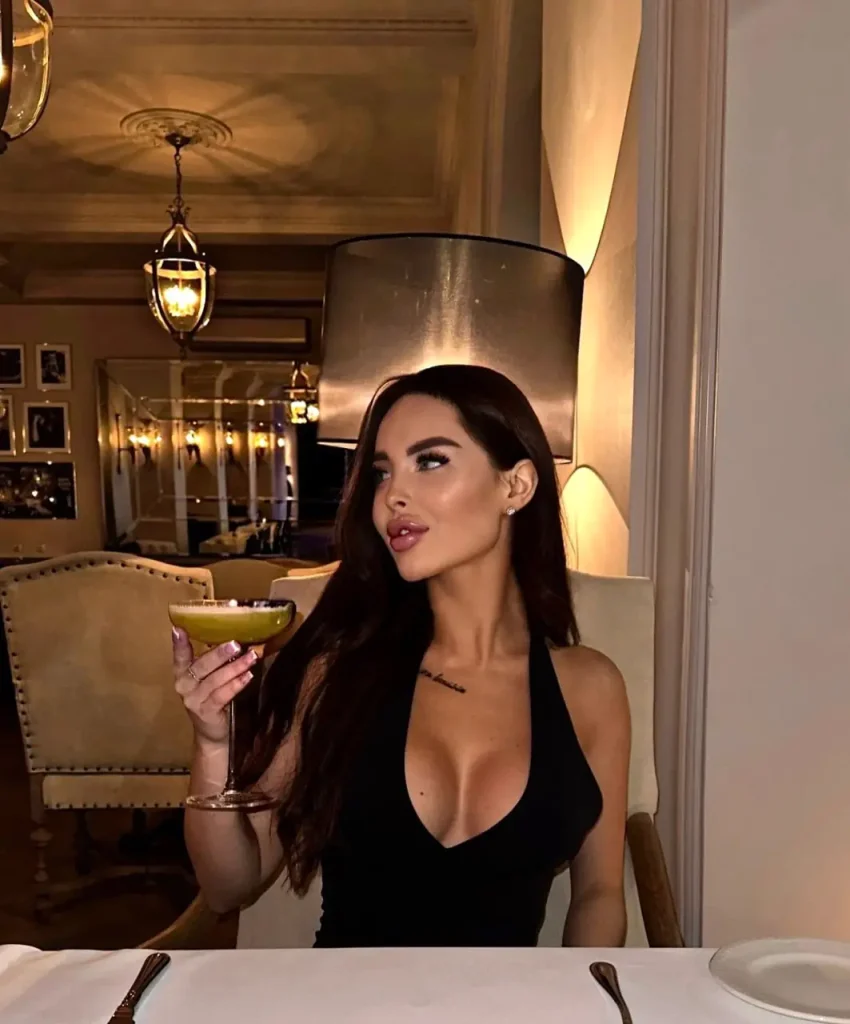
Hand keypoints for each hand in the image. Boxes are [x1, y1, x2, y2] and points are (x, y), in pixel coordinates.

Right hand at [172, 628, 258, 747]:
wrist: (212, 732)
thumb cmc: (212, 697)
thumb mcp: (209, 677)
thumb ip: (216, 661)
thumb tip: (239, 640)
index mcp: (183, 673)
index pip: (180, 657)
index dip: (178, 644)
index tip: (178, 629)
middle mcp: (184, 686)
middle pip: (201, 666)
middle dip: (220, 654)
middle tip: (236, 644)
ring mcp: (193, 700)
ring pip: (215, 680)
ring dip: (235, 667)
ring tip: (251, 657)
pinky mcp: (205, 712)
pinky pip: (222, 695)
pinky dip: (236, 684)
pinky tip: (248, 676)